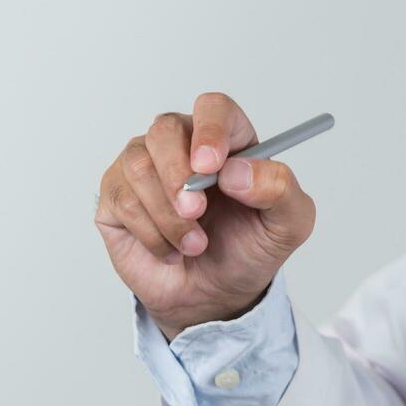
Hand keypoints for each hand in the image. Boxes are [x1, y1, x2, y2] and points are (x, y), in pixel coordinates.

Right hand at [95, 92, 315, 339]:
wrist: (215, 297)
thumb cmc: (247, 250)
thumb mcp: (289, 224)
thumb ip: (279, 188)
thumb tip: (238, 171)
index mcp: (225, 139)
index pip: (212, 109)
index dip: (209, 130)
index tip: (210, 166)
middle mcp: (180, 145)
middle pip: (164, 130)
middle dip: (178, 177)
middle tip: (196, 212)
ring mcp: (144, 167)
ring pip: (138, 167)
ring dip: (168, 216)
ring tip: (194, 245)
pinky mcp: (117, 196)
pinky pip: (122, 199)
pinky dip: (151, 234)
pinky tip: (171, 250)